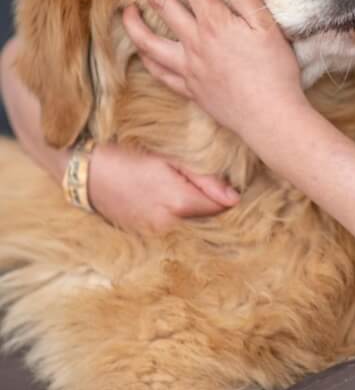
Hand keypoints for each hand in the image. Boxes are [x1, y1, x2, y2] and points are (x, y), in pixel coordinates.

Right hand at [88, 142, 240, 233]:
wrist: (85, 171)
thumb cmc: (127, 155)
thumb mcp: (169, 158)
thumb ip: (204, 178)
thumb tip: (235, 198)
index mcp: (179, 204)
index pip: (221, 208)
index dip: (227, 194)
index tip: (229, 181)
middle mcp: (169, 226)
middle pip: (207, 219)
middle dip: (214, 204)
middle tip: (214, 183)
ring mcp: (154, 233)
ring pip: (191, 224)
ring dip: (197, 211)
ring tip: (194, 190)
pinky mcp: (143, 234)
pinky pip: (173, 228)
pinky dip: (179, 216)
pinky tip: (174, 200)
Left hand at [122, 0, 306, 147]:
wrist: (270, 117)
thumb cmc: (275, 71)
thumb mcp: (267, 26)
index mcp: (215, 23)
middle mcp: (195, 43)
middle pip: (162, 3)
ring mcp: (189, 68)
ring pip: (149, 42)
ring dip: (133, 23)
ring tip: (125, 9)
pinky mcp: (192, 90)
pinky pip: (161, 73)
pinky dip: (148, 60)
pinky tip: (144, 54)